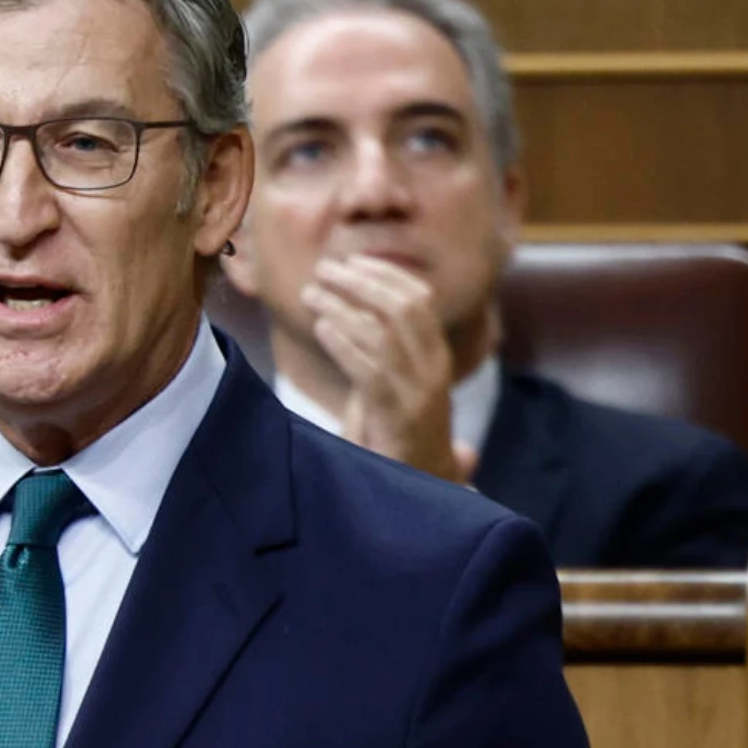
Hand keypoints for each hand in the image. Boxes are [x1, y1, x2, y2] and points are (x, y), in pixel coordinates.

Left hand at [306, 255, 473, 482]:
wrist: (420, 487)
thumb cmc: (395, 433)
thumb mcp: (390, 383)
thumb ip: (375, 350)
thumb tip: (343, 310)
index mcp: (436, 354)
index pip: (419, 298)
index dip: (385, 273)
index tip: (351, 260)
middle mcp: (433, 367)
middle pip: (403, 306)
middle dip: (362, 281)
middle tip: (325, 270)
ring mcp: (419, 391)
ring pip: (384, 332)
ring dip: (343, 306)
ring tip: (311, 294)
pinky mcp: (398, 415)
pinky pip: (371, 369)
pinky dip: (344, 343)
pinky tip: (321, 328)